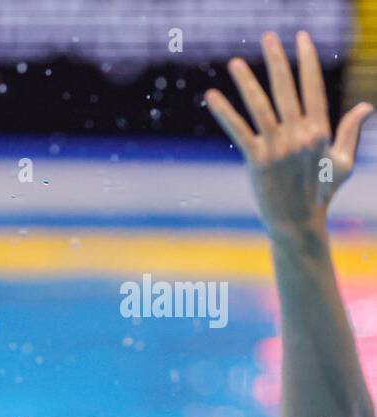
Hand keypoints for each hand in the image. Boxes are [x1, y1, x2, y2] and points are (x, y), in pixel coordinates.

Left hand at [204, 31, 371, 241]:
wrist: (299, 223)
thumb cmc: (321, 193)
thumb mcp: (343, 161)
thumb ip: (351, 132)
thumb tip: (365, 107)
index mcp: (319, 130)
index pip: (312, 87)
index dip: (306, 61)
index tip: (300, 38)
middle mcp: (299, 134)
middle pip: (286, 89)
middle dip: (278, 60)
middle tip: (269, 36)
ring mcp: (277, 147)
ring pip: (260, 106)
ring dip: (246, 81)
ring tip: (235, 61)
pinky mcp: (257, 160)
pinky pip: (239, 130)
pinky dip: (225, 112)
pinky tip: (212, 96)